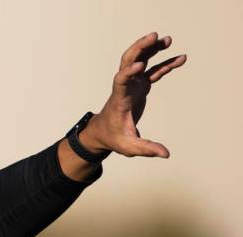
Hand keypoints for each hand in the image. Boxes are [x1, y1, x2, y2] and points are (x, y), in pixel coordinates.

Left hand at [84, 32, 186, 157]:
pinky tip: (181, 58)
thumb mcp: (128, 147)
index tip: (138, 67)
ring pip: (140, 61)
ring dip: (152, 49)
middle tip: (154, 36)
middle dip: (139, 49)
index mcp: (119, 99)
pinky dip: (165, 64)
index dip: (127, 73)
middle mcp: (124, 88)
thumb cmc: (113, 139)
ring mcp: (132, 85)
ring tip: (167, 39)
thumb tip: (166, 154)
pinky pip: (154, 71)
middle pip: (128, 62)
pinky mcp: (140, 86)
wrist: (102, 133)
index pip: (120, 81)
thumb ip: (146, 149)